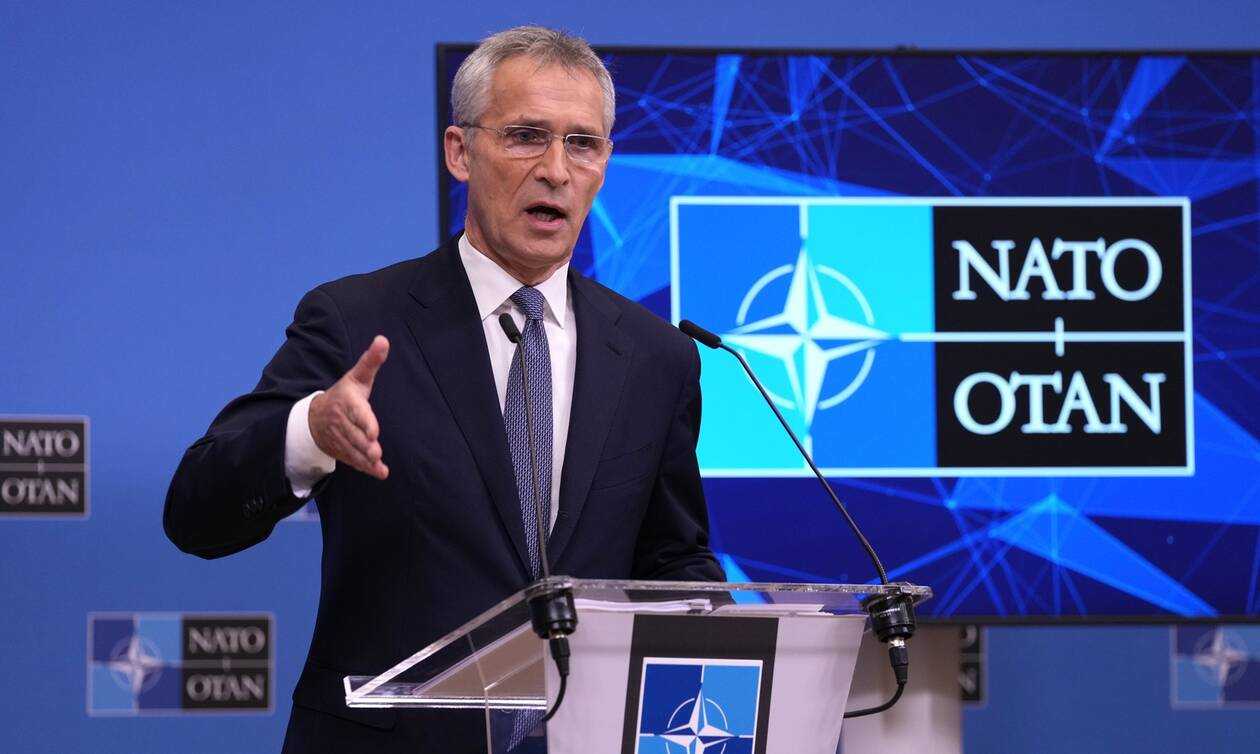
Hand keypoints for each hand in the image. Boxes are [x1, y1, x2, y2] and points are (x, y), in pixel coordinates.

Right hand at [309, 335, 389, 479]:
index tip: (374, 431)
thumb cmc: (345, 394)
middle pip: (354, 435)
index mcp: (347, 402)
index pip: (356, 413)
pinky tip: (380, 473)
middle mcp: (341, 421)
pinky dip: (366, 468)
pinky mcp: (341, 450)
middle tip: (376, 451)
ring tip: (378, 465)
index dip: (365, 422)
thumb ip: (371, 361)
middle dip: (365, 444)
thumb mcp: (356, 377)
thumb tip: (383, 339)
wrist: (315, 416)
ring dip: (365, 459)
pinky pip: (353, 460)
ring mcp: (340, 438)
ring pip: (353, 450)